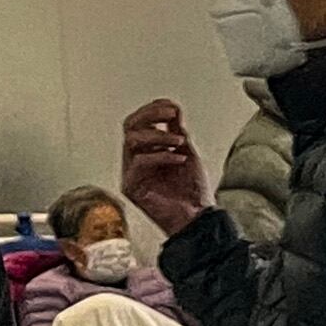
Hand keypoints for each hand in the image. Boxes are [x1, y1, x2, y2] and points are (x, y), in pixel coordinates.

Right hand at [119, 99, 208, 233]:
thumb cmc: (192, 192)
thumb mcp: (187, 153)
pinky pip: (139, 161)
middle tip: (170, 114)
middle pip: (129, 126)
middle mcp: (136, 160)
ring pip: (131, 140)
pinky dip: (161, 155)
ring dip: (158, 136)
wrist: (196, 218)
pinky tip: (178, 159)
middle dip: (150, 115)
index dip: (153, 110)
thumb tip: (173, 110)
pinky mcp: (131, 186)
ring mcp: (132, 173)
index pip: (139, 122)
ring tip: (179, 142)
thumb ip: (177, 132)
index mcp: (147, 151)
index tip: (172, 106)